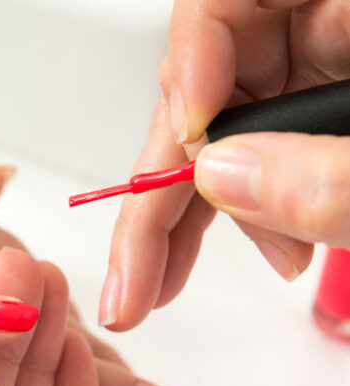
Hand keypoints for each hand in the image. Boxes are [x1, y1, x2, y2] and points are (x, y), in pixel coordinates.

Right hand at [101, 0, 349, 329]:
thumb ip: (332, 171)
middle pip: (205, 87)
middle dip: (164, 186)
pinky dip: (248, 212)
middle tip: (132, 272)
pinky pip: (259, 157)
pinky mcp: (320, 116)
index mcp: (335, 6)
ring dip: (204, 214)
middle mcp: (318, 32)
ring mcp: (317, 74)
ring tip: (174, 282)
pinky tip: (262, 251)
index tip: (186, 139)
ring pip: (222, 133)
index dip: (189, 69)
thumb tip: (218, 179)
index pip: (220, 6)